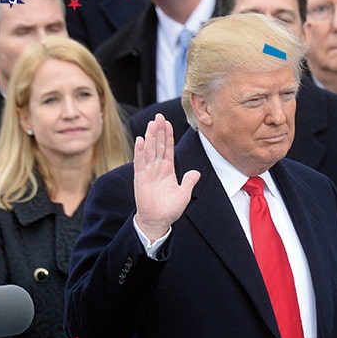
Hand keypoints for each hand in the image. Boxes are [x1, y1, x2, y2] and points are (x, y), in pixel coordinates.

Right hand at [133, 114, 199, 239]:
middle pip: (158, 145)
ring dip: (151, 137)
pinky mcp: (140, 178)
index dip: (168, 135)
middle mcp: (157, 168)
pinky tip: (141, 140)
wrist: (158, 221)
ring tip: (152, 123)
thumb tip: (196, 172)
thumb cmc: (170, 209)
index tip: (168, 123)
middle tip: (158, 116)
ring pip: (150, 150)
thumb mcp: (184, 193)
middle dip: (159, 130)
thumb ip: (189, 181)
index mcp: (167, 170)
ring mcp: (148, 172)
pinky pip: (140, 162)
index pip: (168, 148)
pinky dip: (140, 151)